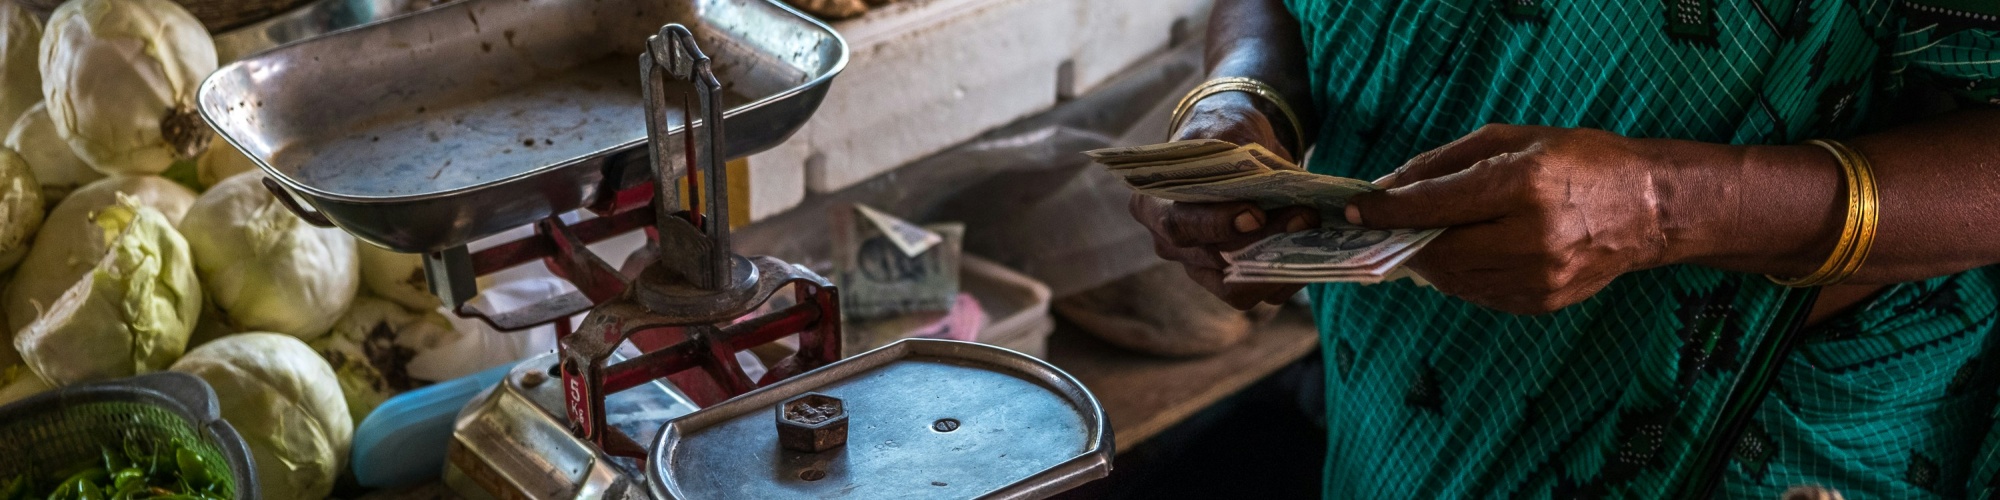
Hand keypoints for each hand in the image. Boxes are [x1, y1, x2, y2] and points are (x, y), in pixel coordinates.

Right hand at [1128, 92, 1317, 309]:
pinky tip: (1318, 248)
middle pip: (1213, 258)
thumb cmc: (1223, 135)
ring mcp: (1200, 268)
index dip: (1216, 224)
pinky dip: (1292, 275)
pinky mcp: (1233, 282)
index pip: (1179, 224)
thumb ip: (1239, 153)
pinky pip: (1262, 293)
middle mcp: (1171, 245)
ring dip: (1282, 262)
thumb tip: (1269, 181)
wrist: (1235, 147)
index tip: (1255, 212)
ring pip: (1238, 287)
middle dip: (1262, 240)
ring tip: (1314, 230)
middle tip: (1304, 216)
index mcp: (1153, 205)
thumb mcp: (1227, 130)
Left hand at [1346, 124, 1722, 314]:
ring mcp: (1538, 276)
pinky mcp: (1541, 302)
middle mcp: (1530, 236)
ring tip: (1419, 240)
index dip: (1387, 210)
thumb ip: (1444, 164)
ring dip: (1427, 260)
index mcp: (1522, 185)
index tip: (1356, 210)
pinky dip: (1458, 276)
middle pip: (1438, 248)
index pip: (1434, 205)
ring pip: (1453, 278)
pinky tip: (1460, 255)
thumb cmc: (1578, 161)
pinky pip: (1478, 293)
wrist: (1648, 209)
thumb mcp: (1512, 140)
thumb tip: (1388, 187)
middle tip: (1381, 228)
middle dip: (1403, 239)